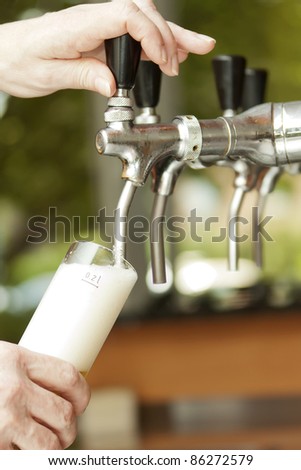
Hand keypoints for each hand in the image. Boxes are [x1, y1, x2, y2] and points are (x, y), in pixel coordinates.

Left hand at [0, 0, 214, 97]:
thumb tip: (113, 86)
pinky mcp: (100, 36)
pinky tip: (169, 54)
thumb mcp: (47, 76)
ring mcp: (98, 26)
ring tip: (196, 48)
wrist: (5, 55)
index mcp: (78, 25)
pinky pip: (132, 34)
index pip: (126, 16)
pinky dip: (154, 43)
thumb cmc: (20, 62)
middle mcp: (92, 19)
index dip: (152, 35)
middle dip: (169, 34)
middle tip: (184, 60)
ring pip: (142, 20)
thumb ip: (81, 76)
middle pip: (141, 13)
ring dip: (170, 34)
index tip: (165, 61)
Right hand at [0, 341, 89, 448]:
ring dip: (52, 448)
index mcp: (15, 359)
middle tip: (62, 432)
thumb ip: (21, 371)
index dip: (82, 393)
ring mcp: (5, 421)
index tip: (81, 403)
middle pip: (64, 414)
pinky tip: (20, 450)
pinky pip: (27, 460)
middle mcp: (13, 389)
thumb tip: (54, 384)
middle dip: (67, 428)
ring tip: (44, 445)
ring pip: (50, 444)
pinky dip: (28, 458)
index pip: (68, 375)